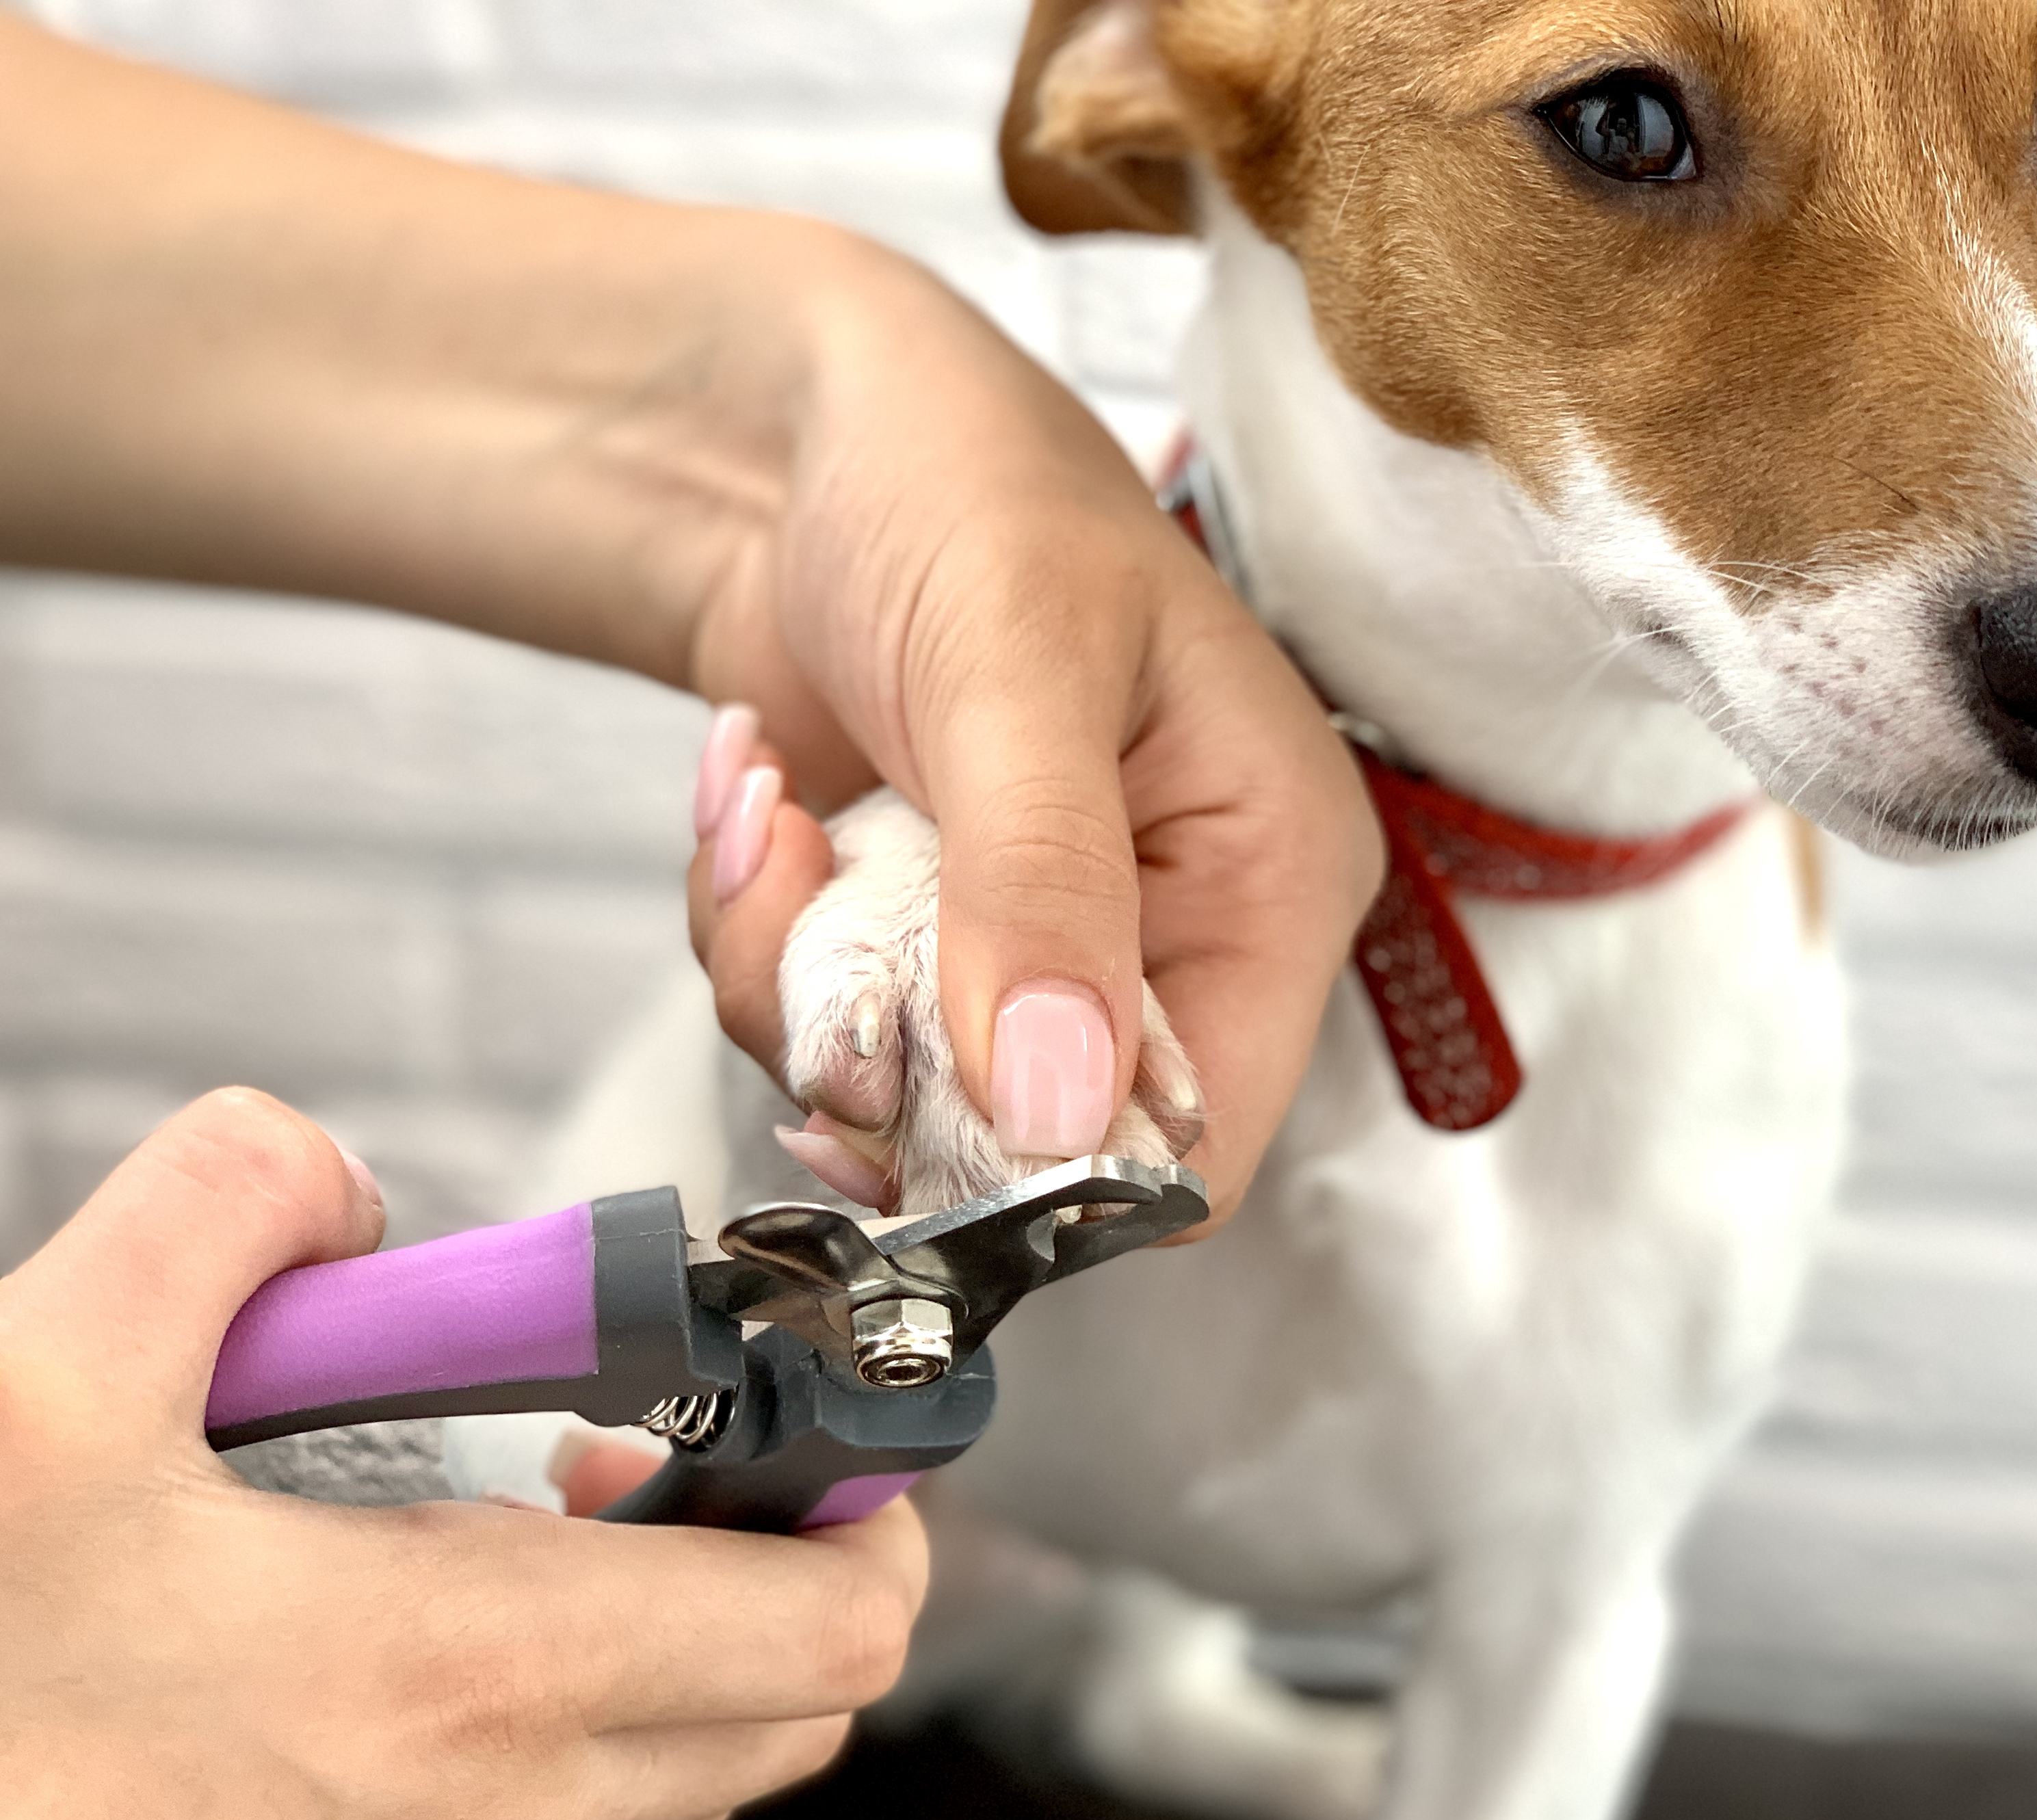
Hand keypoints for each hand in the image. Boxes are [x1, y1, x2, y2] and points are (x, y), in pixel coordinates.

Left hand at [0, 16, 1377, 1232]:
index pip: (1203, 1140)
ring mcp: (1036, 953)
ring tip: (770, 812)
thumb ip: (1045, 888)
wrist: (794, 427)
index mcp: (1270, 881)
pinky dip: (756, 939)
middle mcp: (1172, 943)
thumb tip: (1058, 1112)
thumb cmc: (962, 486)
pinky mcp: (922, 945)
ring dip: (792, 983)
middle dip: (887, 1052)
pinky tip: (757, 801)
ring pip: (901, 1109)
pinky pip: (819, 1039)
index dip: (1059, 1164)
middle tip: (809, 899)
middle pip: (1033, 1149)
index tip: (917, 1082)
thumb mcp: (1018, 666)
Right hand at [0, 1091, 928, 1819]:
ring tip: (490, 1563)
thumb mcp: (34, 1383)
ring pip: (661, 1803)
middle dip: (761, 1572)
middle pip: (785, 1714)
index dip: (862, 1507)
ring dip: (642, 1670)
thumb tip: (319, 1178)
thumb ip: (219, 1209)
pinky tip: (369, 1697)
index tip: (770, 1429)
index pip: (840, 1621)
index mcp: (479, 1681)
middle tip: (621, 1473)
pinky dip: (521, 1777)